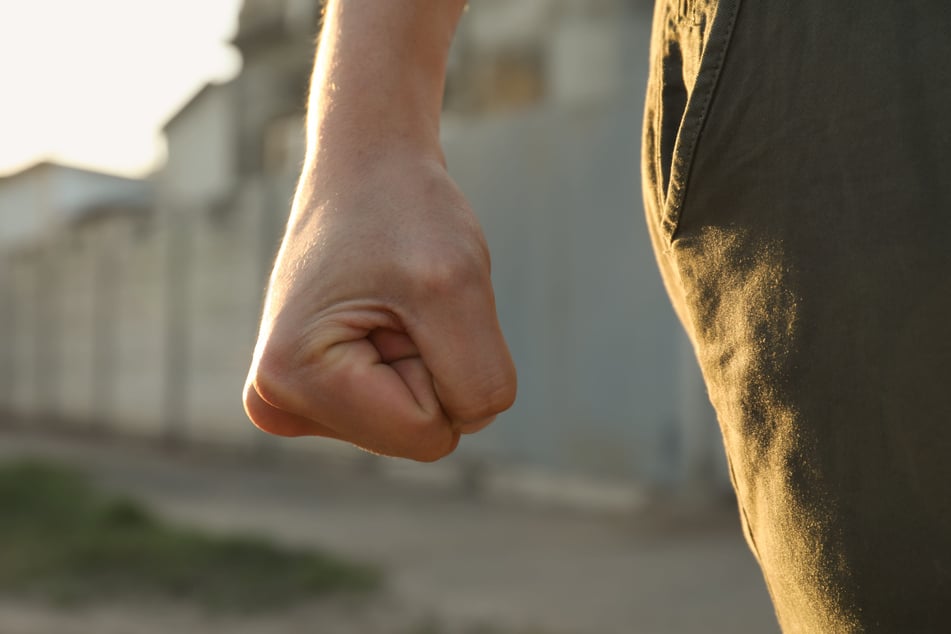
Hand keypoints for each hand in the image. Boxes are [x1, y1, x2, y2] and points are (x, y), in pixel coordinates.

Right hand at [243, 153, 516, 460]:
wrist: (368, 168)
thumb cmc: (406, 212)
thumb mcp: (458, 287)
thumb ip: (479, 380)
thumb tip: (469, 424)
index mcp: (292, 381)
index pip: (429, 434)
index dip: (446, 364)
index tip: (410, 300)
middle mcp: (277, 403)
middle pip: (420, 435)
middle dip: (434, 365)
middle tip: (403, 299)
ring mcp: (293, 401)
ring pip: (416, 423)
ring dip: (425, 359)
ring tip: (391, 302)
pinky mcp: (316, 394)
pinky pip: (404, 409)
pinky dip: (415, 361)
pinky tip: (380, 315)